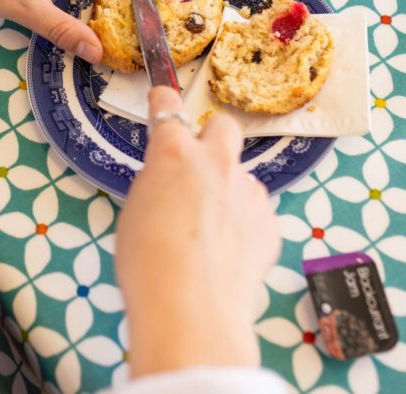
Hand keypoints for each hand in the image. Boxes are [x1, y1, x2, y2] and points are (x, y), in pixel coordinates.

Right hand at [115, 87, 280, 376]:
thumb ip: (156, 185)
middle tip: (196, 167)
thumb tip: (170, 185)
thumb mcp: (135, 211)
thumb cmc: (149, 263)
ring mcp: (248, 191)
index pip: (167, 108)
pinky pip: (255, 212)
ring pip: (242, 176)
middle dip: (211, 139)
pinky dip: (243, 225)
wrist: (191, 309)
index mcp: (173, 153)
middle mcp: (215, 162)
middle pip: (222, 127)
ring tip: (208, 231)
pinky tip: (226, 253)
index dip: (163, 101)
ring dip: (228, 191)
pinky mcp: (269, 222)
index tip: (162, 97)